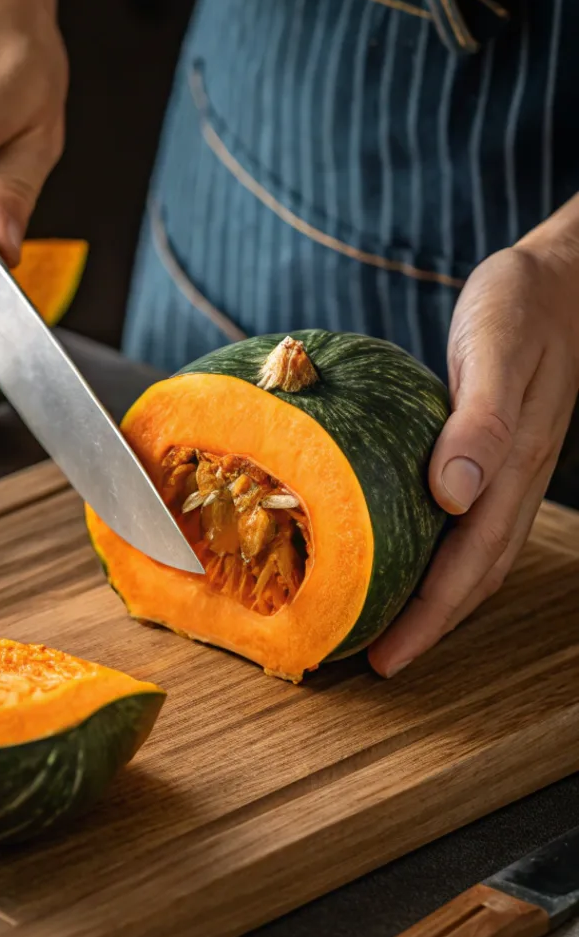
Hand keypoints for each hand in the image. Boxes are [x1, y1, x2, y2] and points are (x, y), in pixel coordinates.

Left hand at [369, 207, 578, 677]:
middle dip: (427, 625)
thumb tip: (453, 496)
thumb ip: (479, 421)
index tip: (385, 658)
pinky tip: (405, 553)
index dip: (430, 617)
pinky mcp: (494, 451)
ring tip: (386, 624)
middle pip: (473, 573)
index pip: (471, 563)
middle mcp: (512, 478)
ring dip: (434, 597)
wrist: (563, 276)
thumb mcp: (495, 349)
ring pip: (474, 553)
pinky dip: (439, 553)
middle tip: (376, 661)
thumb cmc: (522, 305)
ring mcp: (508, 468)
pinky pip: (470, 520)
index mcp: (511, 465)